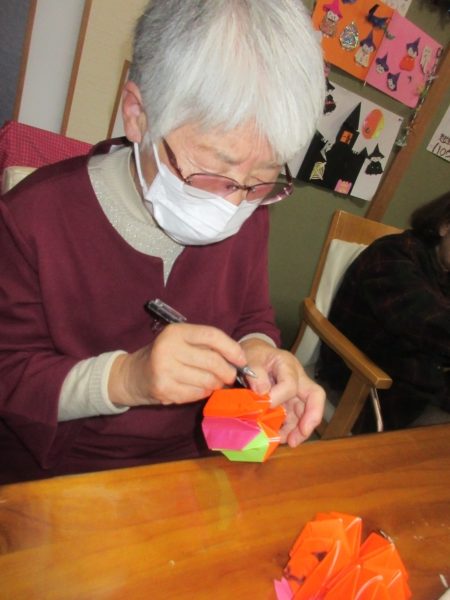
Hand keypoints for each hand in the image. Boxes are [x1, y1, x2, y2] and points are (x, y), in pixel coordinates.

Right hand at [109, 323, 247, 405]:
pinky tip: (197, 388)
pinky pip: (196, 393)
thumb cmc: (165, 356)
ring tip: (214, 382)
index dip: (231, 348)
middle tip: (230, 376)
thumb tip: (238, 359)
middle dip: (228, 372)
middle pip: (212, 361)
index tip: (241, 359)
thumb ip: (205, 345)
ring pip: (207, 380)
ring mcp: (164, 369)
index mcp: (176, 331)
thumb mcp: (181, 341)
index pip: (212, 336)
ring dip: (216, 384)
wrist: (133, 375)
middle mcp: (169, 347)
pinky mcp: (163, 388)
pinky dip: (203, 393)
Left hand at [240, 338, 324, 445]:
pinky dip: (289, 429)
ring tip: (288, 442)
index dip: (278, 397)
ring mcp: (295, 391)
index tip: (264, 404)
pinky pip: (294, 417)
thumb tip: (263, 394)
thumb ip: (255, 374)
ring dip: (299, 429)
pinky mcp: (290, 402)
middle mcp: (297, 379)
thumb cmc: (253, 355)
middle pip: (313, 398)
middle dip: (309, 420)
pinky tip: (280, 437)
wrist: (254, 354)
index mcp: (287, 365)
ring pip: (306, 411)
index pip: (290, 384)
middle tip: (296, 439)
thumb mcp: (249, 358)